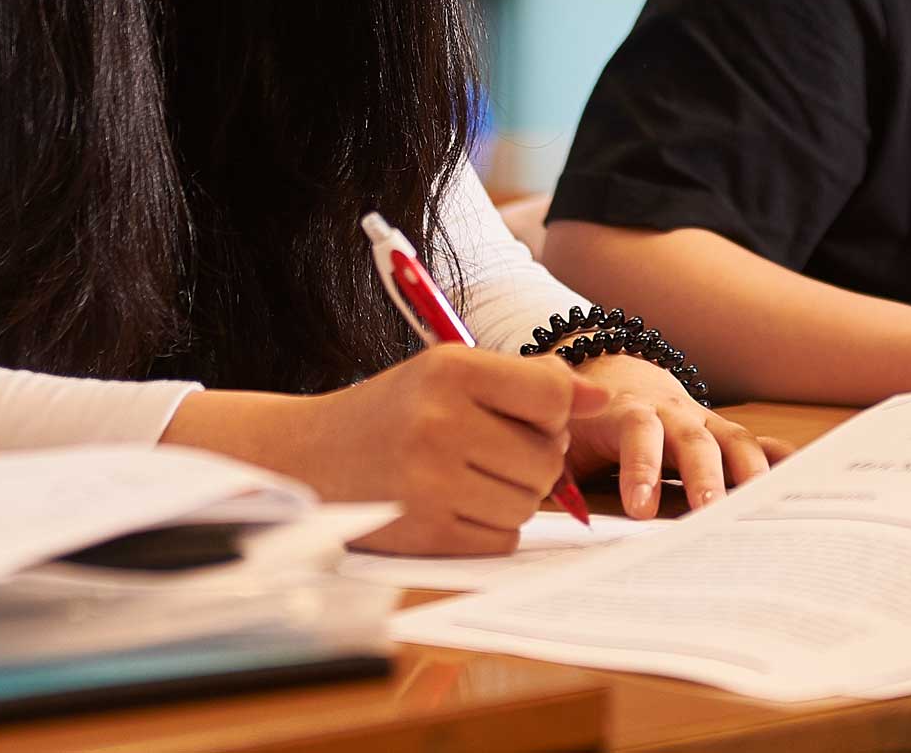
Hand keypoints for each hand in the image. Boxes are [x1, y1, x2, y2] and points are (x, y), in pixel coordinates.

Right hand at [290, 347, 609, 555]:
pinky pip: (503, 539)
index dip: (553, 411)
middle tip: (492, 450)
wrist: (307, 460)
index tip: (530, 415)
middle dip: (534, 459)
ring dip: (513, 496)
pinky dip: (492, 528)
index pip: (552, 394)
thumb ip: (528, 381)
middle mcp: (440, 423)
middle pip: (547, 457)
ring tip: (471, 477)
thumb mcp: (448, 373)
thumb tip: (602, 399)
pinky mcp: (426, 534)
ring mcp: (431, 483)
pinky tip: (456, 506)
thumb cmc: (392, 413)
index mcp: (449, 371)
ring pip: (529, 503)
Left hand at [561, 353, 787, 516]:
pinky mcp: (719, 433)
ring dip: (749, 472)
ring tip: (762, 507)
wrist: (609, 367)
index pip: (637, 431)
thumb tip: (560, 506)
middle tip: (708, 512)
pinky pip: (755, 443)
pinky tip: (803, 479)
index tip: (638, 509)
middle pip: (692, 437)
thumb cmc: (578, 420)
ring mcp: (700, 420)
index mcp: (622, 411)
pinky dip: (779, 459)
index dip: (641, 466)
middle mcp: (668, 412)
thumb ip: (557, 467)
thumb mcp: (557, 437)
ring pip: (732, 438)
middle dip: (703, 475)